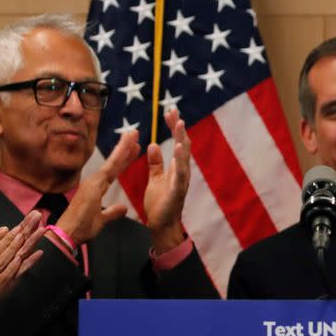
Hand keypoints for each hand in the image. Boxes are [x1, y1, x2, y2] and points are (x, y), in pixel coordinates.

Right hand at [57, 130, 140, 245]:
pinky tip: (127, 145)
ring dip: (123, 146)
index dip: (124, 160)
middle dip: (125, 148)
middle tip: (135, 134)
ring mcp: (94, 181)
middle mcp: (95, 182)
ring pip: (113, 161)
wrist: (68, 234)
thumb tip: (123, 208)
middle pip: (114, 163)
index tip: (134, 149)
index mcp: (97, 189)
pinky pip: (110, 167)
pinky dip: (119, 155)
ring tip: (133, 133)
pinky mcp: (94, 184)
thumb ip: (112, 213)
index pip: (114, 171)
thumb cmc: (80, 228)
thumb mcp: (101, 220)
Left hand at [143, 109, 190, 252]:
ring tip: (178, 123)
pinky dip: (179, 160)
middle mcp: (182, 170)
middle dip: (178, 127)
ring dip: (181, 138)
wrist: (161, 225)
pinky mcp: (177, 190)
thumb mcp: (155, 178)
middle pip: (182, 144)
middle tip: (173, 110)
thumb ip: (156, 163)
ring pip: (183, 155)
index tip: (169, 111)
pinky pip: (180, 173)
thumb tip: (152, 145)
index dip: (173, 126)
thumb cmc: (160, 203)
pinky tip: (176, 147)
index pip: (176, 141)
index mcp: (176, 167)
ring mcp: (181, 180)